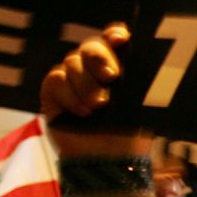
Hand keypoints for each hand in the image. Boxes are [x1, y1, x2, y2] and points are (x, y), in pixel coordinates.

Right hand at [40, 25, 145, 157]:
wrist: (108, 161)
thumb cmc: (129, 132)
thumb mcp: (141, 101)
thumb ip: (137, 76)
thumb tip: (137, 54)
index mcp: (120, 65)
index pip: (115, 39)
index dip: (115, 34)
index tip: (120, 39)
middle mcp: (95, 68)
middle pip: (91, 45)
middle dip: (99, 57)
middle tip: (111, 77)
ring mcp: (73, 79)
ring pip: (72, 61)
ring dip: (86, 85)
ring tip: (98, 107)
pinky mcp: (54, 92)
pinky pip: (56, 79)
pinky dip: (69, 95)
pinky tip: (82, 113)